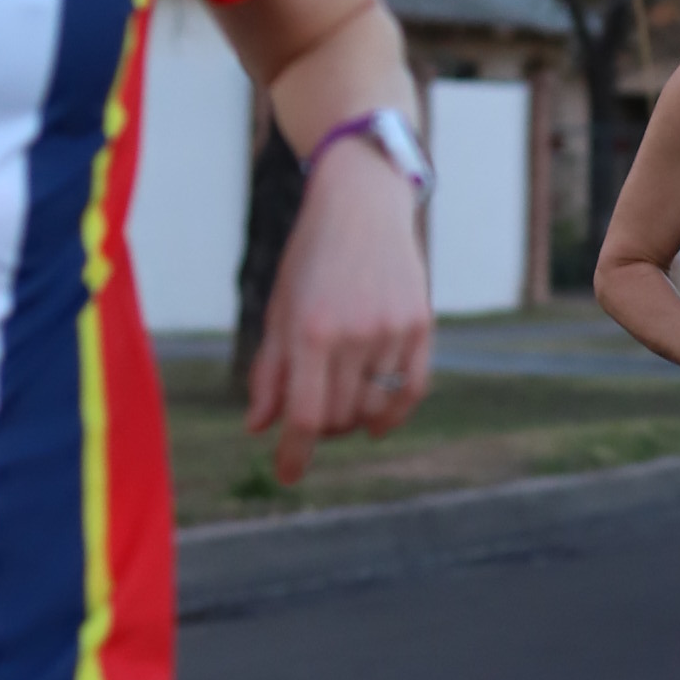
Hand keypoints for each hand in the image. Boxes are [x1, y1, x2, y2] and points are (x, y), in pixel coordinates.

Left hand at [245, 141, 433, 484]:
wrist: (363, 205)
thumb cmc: (311, 259)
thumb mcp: (279, 310)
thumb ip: (268, 371)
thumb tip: (258, 427)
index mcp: (309, 330)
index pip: (302, 414)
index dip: (293, 453)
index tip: (287, 475)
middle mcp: (354, 333)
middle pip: (338, 417)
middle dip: (320, 428)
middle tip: (309, 416)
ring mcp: (392, 329)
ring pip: (374, 409)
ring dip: (354, 419)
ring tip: (339, 403)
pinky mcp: (421, 324)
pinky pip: (412, 389)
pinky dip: (393, 414)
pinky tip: (377, 423)